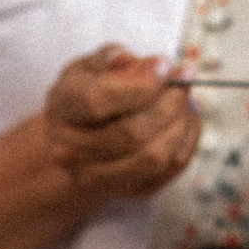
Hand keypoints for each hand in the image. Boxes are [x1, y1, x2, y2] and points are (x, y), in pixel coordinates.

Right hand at [41, 46, 200, 199]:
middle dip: (169, 103)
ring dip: (181, 124)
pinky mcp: (126, 191)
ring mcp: (97, 176)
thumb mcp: (92, 65)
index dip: (139, 84)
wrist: (79, 137)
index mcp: (61, 108)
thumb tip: (151, 66)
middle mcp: (71, 149)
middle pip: (132, 133)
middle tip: (184, 81)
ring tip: (185, 101)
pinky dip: (186, 141)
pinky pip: (169, 169)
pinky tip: (184, 121)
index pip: (98, 101)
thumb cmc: (89, 92)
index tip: (165, 66)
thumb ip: (116, 58)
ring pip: (154, 156)